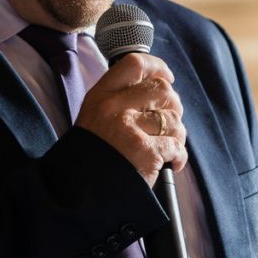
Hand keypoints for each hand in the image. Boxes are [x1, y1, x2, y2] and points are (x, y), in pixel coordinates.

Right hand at [75, 53, 186, 186]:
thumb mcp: (96, 116)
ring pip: (173, 118)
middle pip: (162, 90)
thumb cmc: (94, 155)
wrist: (79, 193)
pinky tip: (169, 162)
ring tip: (164, 146)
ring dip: (176, 134)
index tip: (167, 76)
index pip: (134, 64)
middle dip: (172, 106)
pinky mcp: (146, 153)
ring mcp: (130, 130)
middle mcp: (114, 108)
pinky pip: (177, 145)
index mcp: (101, 96)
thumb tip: (160, 83)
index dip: (157, 67)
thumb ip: (121, 98)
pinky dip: (178, 156)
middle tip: (166, 122)